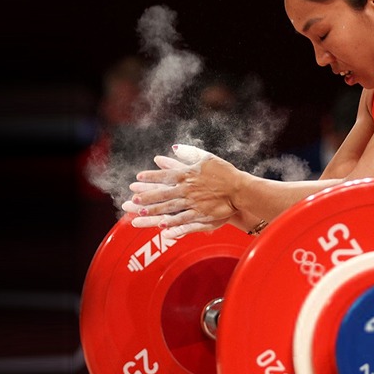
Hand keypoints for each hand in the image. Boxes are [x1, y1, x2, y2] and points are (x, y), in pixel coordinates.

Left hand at [121, 144, 239, 238]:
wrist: (240, 189)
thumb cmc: (224, 172)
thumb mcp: (207, 158)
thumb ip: (189, 153)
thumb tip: (174, 147)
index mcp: (188, 174)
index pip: (165, 175)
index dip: (150, 177)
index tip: (138, 178)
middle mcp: (187, 189)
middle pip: (163, 193)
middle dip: (146, 197)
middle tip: (132, 201)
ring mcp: (193, 203)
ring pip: (169, 208)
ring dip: (154, 211)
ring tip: (140, 215)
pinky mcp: (200, 214)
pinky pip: (183, 219)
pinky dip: (171, 223)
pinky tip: (161, 226)